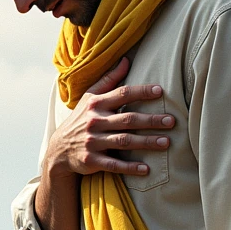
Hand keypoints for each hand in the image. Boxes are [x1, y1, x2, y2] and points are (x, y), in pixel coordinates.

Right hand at [44, 57, 175, 180]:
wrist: (59, 149)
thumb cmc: (81, 120)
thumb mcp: (89, 97)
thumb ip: (108, 80)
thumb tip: (126, 60)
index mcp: (96, 104)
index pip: (122, 94)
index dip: (141, 92)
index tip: (160, 91)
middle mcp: (94, 121)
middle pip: (127, 119)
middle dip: (151, 120)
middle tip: (171, 121)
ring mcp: (93, 142)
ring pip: (124, 141)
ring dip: (146, 142)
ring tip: (166, 142)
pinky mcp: (91, 160)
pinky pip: (114, 164)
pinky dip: (130, 167)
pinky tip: (146, 169)